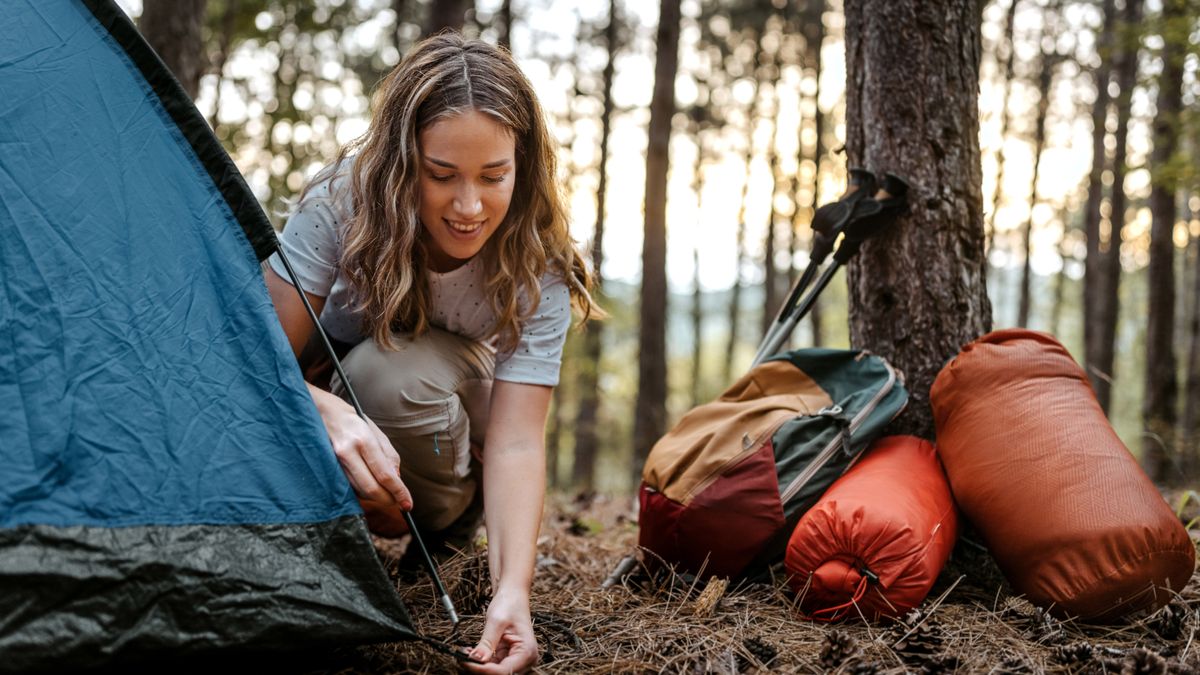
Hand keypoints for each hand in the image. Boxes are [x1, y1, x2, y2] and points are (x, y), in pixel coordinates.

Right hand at [308, 384, 411, 510]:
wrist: (320, 412)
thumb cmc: (351, 420)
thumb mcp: (375, 431)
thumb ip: (389, 455)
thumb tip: (397, 480)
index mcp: (363, 440)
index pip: (384, 474)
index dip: (398, 492)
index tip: (408, 504)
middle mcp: (347, 452)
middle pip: (371, 488)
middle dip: (388, 500)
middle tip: (399, 502)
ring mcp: (335, 462)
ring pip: (359, 491)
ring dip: (376, 497)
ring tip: (386, 491)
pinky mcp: (328, 469)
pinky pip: (349, 488)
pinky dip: (363, 491)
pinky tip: (369, 484)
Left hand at [464, 589, 538, 673]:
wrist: (512, 596)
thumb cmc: (509, 604)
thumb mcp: (496, 622)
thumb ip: (487, 643)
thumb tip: (475, 660)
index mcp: (527, 652)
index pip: (504, 671)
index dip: (483, 670)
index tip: (465, 662)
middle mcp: (524, 660)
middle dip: (479, 669)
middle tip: (462, 658)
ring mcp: (515, 660)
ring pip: (493, 672)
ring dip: (478, 666)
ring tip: (465, 653)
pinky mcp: (506, 658)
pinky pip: (491, 666)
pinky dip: (479, 662)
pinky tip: (470, 652)